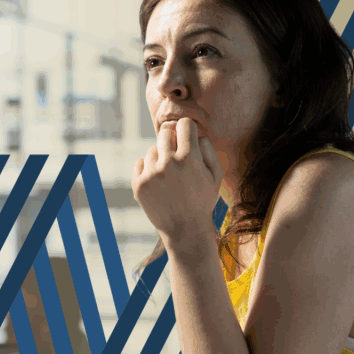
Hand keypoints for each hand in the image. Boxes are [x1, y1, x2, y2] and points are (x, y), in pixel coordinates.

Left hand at [132, 118, 222, 244]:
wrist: (185, 229)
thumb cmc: (202, 200)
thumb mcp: (215, 176)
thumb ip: (208, 150)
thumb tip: (196, 133)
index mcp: (190, 158)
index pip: (184, 124)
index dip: (187, 129)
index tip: (187, 137)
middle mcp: (169, 163)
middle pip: (165, 133)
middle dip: (172, 141)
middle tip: (177, 156)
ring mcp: (151, 174)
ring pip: (152, 150)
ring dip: (160, 158)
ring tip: (169, 176)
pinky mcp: (138, 184)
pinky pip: (140, 163)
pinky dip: (147, 169)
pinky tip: (158, 183)